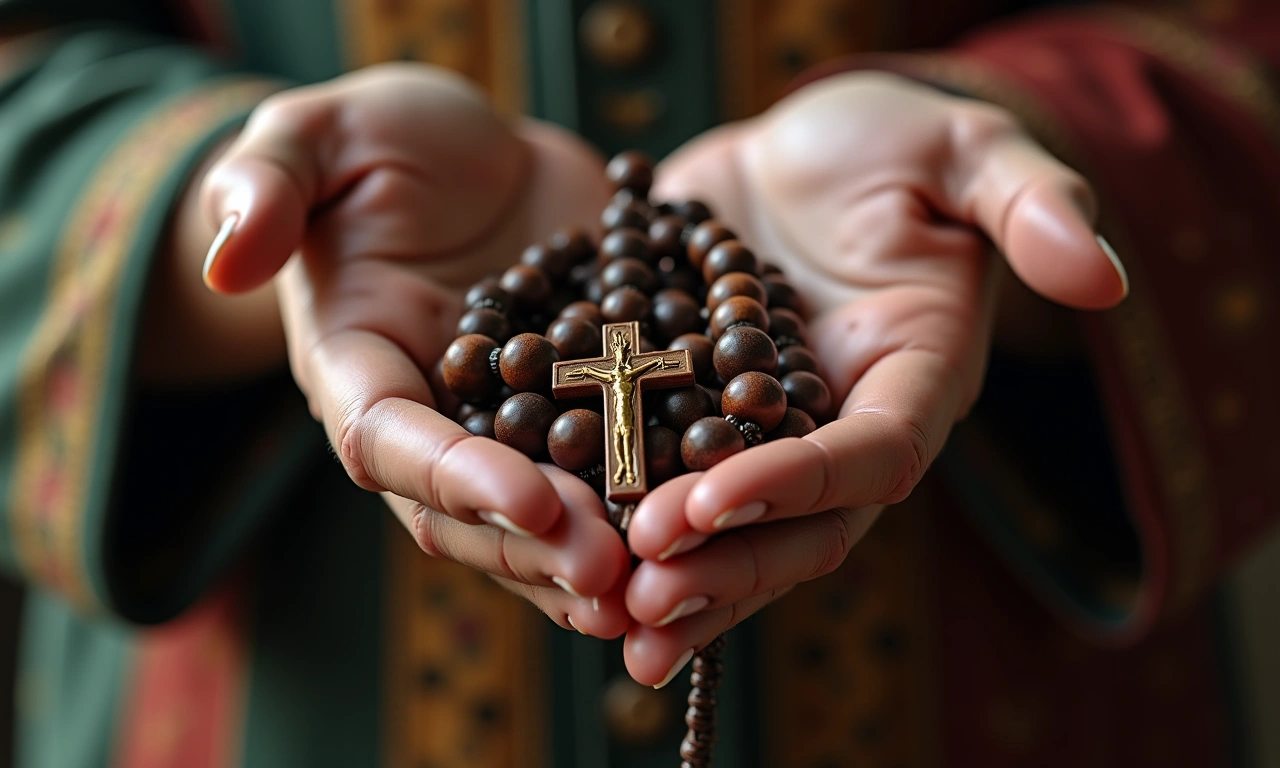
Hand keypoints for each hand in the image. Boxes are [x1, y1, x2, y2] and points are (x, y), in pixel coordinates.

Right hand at [200, 63, 629, 624]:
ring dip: (598, 560)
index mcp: (358, 371)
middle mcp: (432, 422)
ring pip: (543, 519)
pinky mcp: (577, 416)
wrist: (479, 157)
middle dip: (540, 549)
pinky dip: (651, 509)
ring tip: (667, 586)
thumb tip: (226, 257)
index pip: (391, 441)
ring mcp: (508, 431)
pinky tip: (709, 535)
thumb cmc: (384, 141)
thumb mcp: (318, 136)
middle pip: (470, 511)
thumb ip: (266, 183)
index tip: (535, 506)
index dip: (458, 478)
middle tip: (616, 576)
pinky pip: (610, 474)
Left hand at [621, 72, 1127, 684]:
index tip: (705, 503)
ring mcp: (767, 436)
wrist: (795, 149)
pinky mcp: (701, 420)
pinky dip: (628, 527)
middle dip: (726, 566)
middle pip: (801, 526)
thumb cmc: (889, 140)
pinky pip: (668, 487)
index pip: (869, 457)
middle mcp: (843, 427)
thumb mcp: (962, 150)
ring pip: (735, 531)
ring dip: (677, 580)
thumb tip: (1102, 277)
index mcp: (916, 381)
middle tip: (641, 599)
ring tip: (605, 616)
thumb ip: (1030, 204)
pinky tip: (573, 563)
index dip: (795, 486)